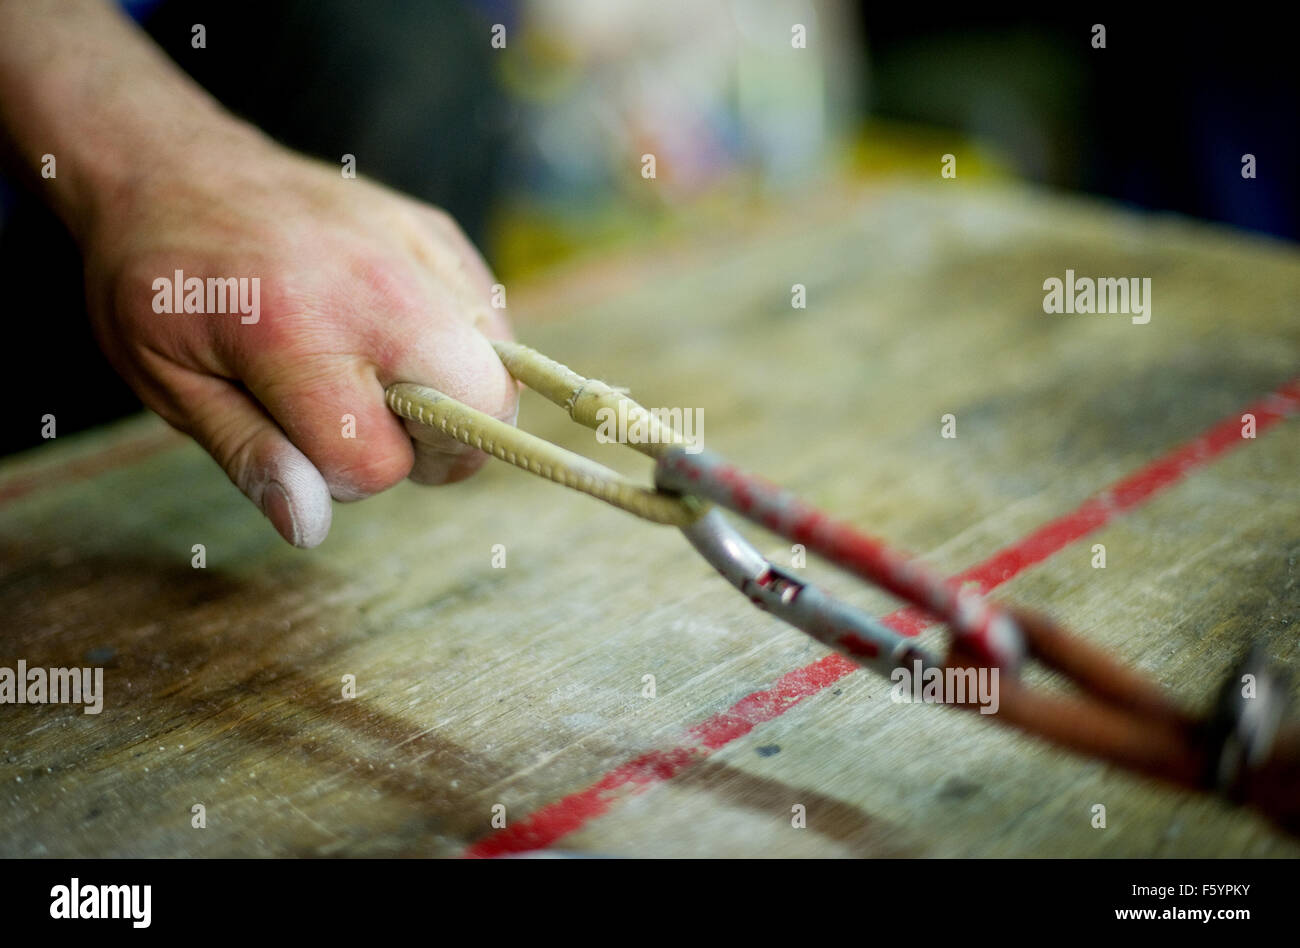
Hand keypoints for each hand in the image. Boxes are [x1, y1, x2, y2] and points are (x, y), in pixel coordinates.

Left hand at [77, 132, 516, 546]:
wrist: (171, 164)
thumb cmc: (160, 281)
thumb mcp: (170, 384)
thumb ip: (251, 456)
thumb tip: (309, 526)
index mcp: (292, 333)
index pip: (378, 461)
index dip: (346, 477)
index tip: (309, 446)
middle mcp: (372, 286)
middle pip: (480, 406)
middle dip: (439, 446)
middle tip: (380, 429)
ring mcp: (414, 249)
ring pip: (501, 364)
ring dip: (456, 396)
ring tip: (387, 382)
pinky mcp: (437, 230)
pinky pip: (491, 316)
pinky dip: (464, 348)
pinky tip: (401, 339)